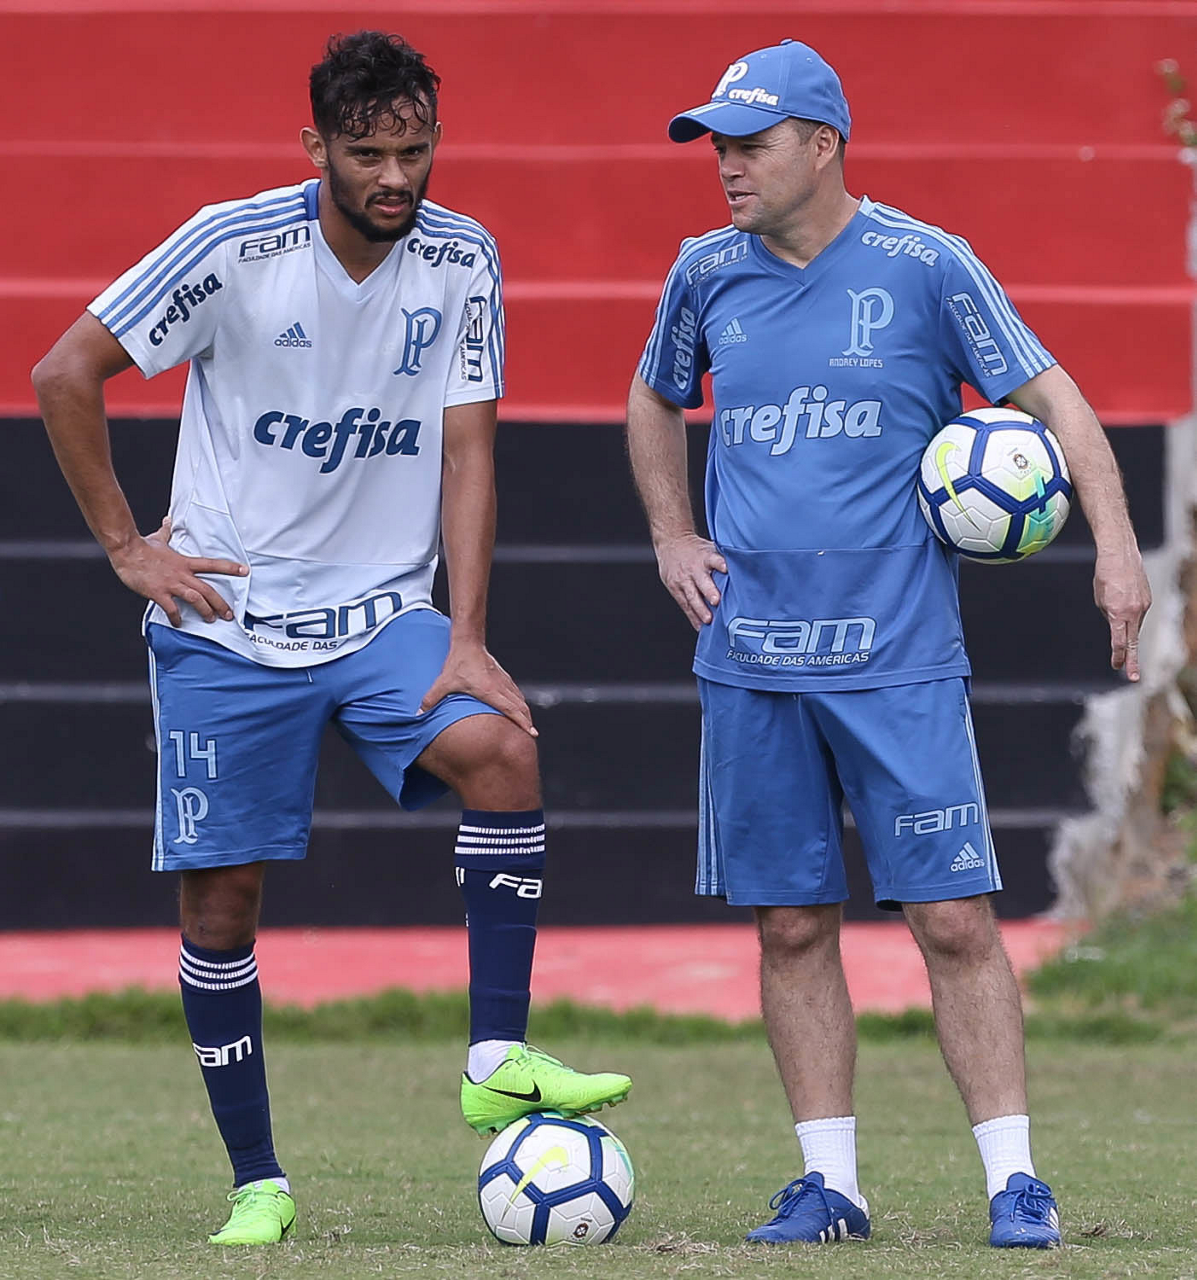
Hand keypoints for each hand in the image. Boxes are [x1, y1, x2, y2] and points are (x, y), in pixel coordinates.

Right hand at [108, 518, 248, 625]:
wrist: (126, 551)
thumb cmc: (142, 546)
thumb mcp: (158, 538)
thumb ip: (167, 531)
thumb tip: (168, 520)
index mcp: (185, 562)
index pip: (213, 564)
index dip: (230, 568)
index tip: (245, 572)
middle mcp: (182, 574)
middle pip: (208, 590)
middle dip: (221, 603)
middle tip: (229, 615)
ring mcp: (171, 584)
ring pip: (196, 600)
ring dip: (206, 611)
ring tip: (211, 619)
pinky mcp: (158, 593)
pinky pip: (172, 609)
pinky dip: (177, 618)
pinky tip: (179, 623)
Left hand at [419, 639, 537, 735]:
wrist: (469, 642)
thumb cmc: (458, 662)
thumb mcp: (443, 682)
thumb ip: (431, 699)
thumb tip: (418, 714)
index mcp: (490, 691)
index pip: (511, 709)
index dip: (522, 722)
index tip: (532, 733)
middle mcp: (501, 687)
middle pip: (521, 707)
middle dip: (528, 722)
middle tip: (531, 736)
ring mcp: (504, 682)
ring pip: (520, 700)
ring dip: (525, 713)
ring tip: (528, 726)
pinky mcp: (504, 678)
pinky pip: (516, 693)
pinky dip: (520, 703)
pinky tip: (519, 709)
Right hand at [656, 533, 726, 629]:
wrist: (670, 543)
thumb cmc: (695, 549)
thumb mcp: (709, 548)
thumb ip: (723, 560)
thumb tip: (746, 568)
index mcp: (705, 557)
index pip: (714, 559)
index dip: (720, 563)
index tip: (726, 569)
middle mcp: (694, 569)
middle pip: (702, 582)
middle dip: (709, 592)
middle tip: (716, 601)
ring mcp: (683, 580)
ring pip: (692, 597)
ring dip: (700, 609)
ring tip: (708, 620)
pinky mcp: (675, 589)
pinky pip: (684, 605)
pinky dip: (693, 616)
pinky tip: (700, 626)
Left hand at [1094, 550, 1151, 681]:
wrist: (1120, 554)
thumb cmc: (1105, 576)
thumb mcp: (1100, 599)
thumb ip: (1109, 616)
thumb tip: (1116, 626)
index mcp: (1118, 613)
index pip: (1118, 641)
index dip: (1117, 656)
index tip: (1116, 667)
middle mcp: (1133, 611)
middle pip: (1132, 642)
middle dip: (1131, 660)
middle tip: (1133, 677)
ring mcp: (1143, 606)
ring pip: (1134, 626)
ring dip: (1126, 628)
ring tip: (1116, 610)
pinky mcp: (1147, 600)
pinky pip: (1137, 614)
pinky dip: (1130, 615)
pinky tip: (1124, 604)